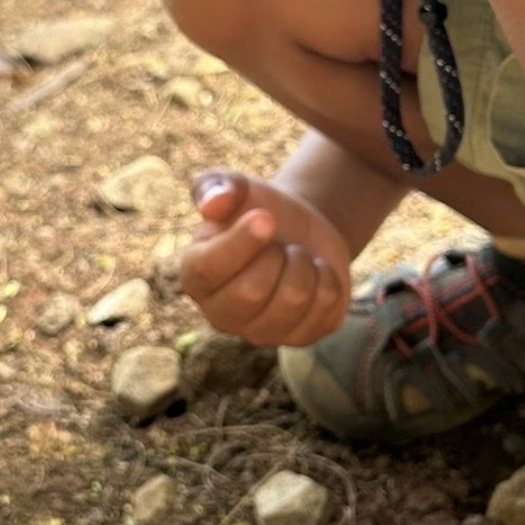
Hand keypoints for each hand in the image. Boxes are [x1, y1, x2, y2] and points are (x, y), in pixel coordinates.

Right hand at [179, 169, 351, 347]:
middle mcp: (221, 314)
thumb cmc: (257, 208)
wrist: (297, 230)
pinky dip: (328, 280)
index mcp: (195, 277)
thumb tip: (214, 204)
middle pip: (252, 291)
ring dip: (304, 265)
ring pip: (294, 300)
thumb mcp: (236, 187)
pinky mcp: (301, 337)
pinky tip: (315, 274)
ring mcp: (261, 333)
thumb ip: (217, 186)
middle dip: (277, 254)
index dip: (241, 241)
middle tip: (279, 243)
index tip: (266, 217)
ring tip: (295, 257)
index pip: (210, 269)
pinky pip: (325, 309)